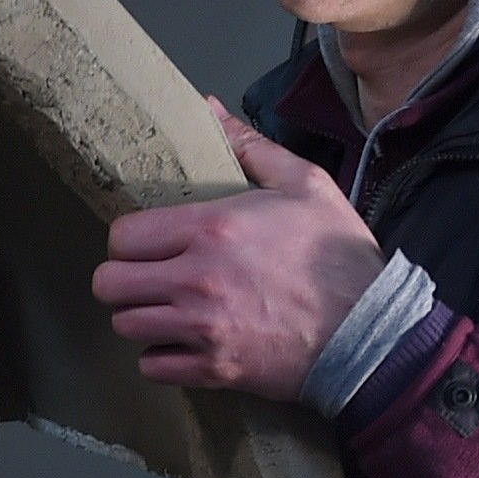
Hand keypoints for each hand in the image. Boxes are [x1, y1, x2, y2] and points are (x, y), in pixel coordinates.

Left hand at [92, 104, 388, 396]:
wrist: (370, 330)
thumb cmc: (338, 255)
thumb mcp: (304, 184)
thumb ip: (249, 145)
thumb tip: (209, 108)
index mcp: (210, 228)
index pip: (122, 236)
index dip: (129, 240)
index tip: (148, 244)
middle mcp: (195, 279)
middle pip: (108, 284)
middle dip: (124, 279)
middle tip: (147, 277)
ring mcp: (201, 328)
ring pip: (125, 326)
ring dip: (140, 317)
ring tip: (164, 310)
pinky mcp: (213, 369)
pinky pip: (153, 367)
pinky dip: (161, 357)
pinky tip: (182, 342)